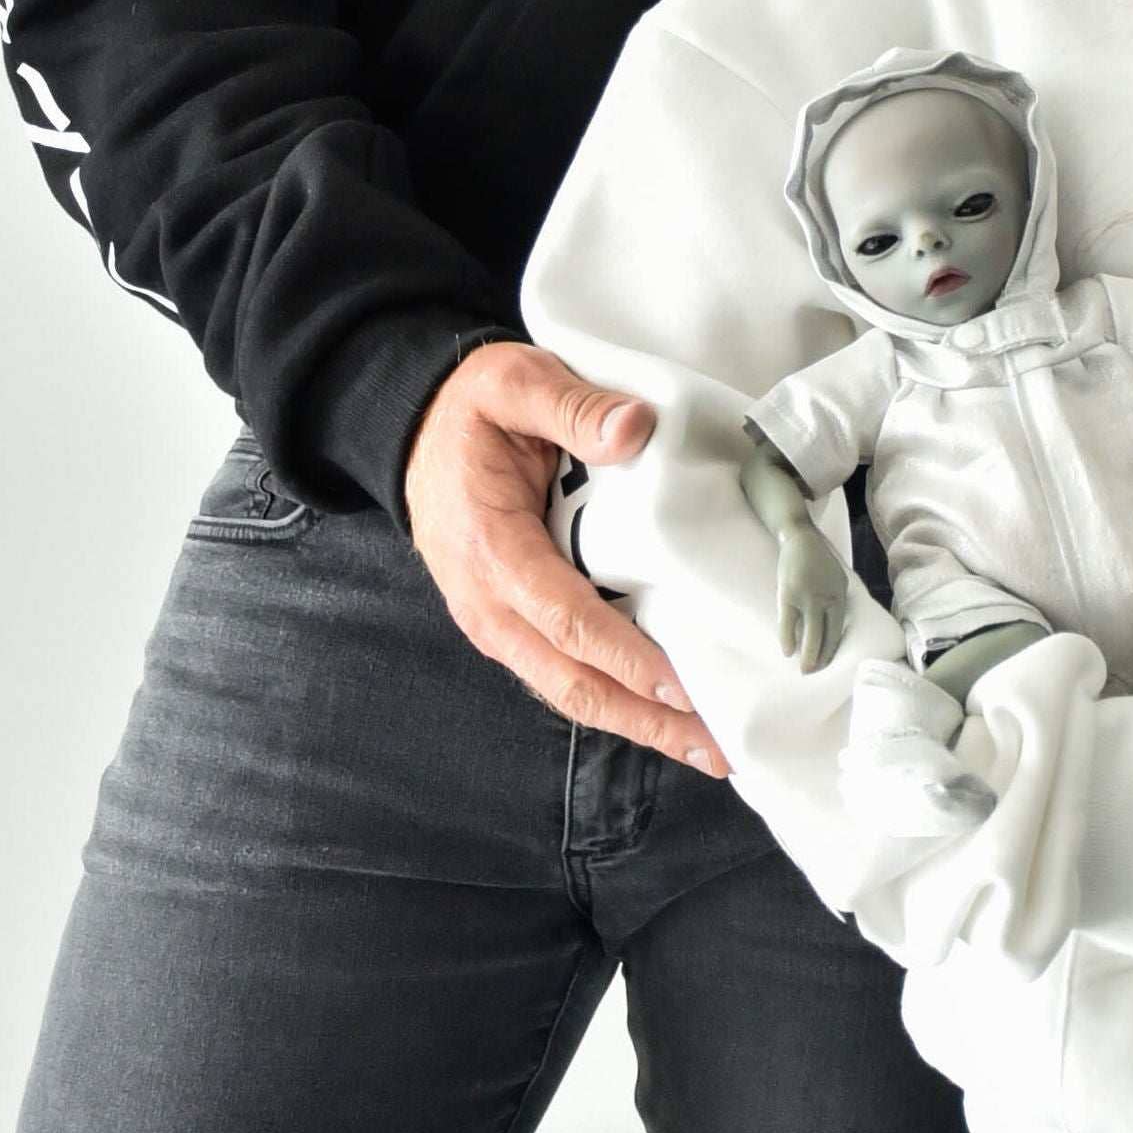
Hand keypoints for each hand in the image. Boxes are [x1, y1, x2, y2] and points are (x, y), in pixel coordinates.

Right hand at [403, 341, 726, 769]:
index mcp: (492, 548)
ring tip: (706, 749)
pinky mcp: (512, 624)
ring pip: (568, 690)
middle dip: (644, 719)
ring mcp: (497, 622)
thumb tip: (635, 429)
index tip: (680, 687)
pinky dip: (614, 701)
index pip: (565, 617)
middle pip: (571, 680)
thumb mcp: (516, 382)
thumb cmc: (473, 408)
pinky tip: (662, 716)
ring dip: (636, 724)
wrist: (416, 428)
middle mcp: (489, 604)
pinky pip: (563, 673)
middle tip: (716, 749)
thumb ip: (573, 407)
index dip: (625, 656)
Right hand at [776, 528, 852, 671]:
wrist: (800, 539)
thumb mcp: (838, 580)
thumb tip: (835, 627)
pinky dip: (787, 638)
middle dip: (821, 657)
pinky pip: (787, 621)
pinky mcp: (788, 593)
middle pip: (826, 635)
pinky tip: (787, 651)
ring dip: (807, 654)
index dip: (832, 649)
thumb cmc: (819, 561)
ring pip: (810, 632)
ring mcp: (807, 596)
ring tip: (805, 669)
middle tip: (815, 673)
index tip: (827, 664)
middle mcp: (826, 598)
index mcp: (840, 596)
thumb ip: (838, 602)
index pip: (838, 630)